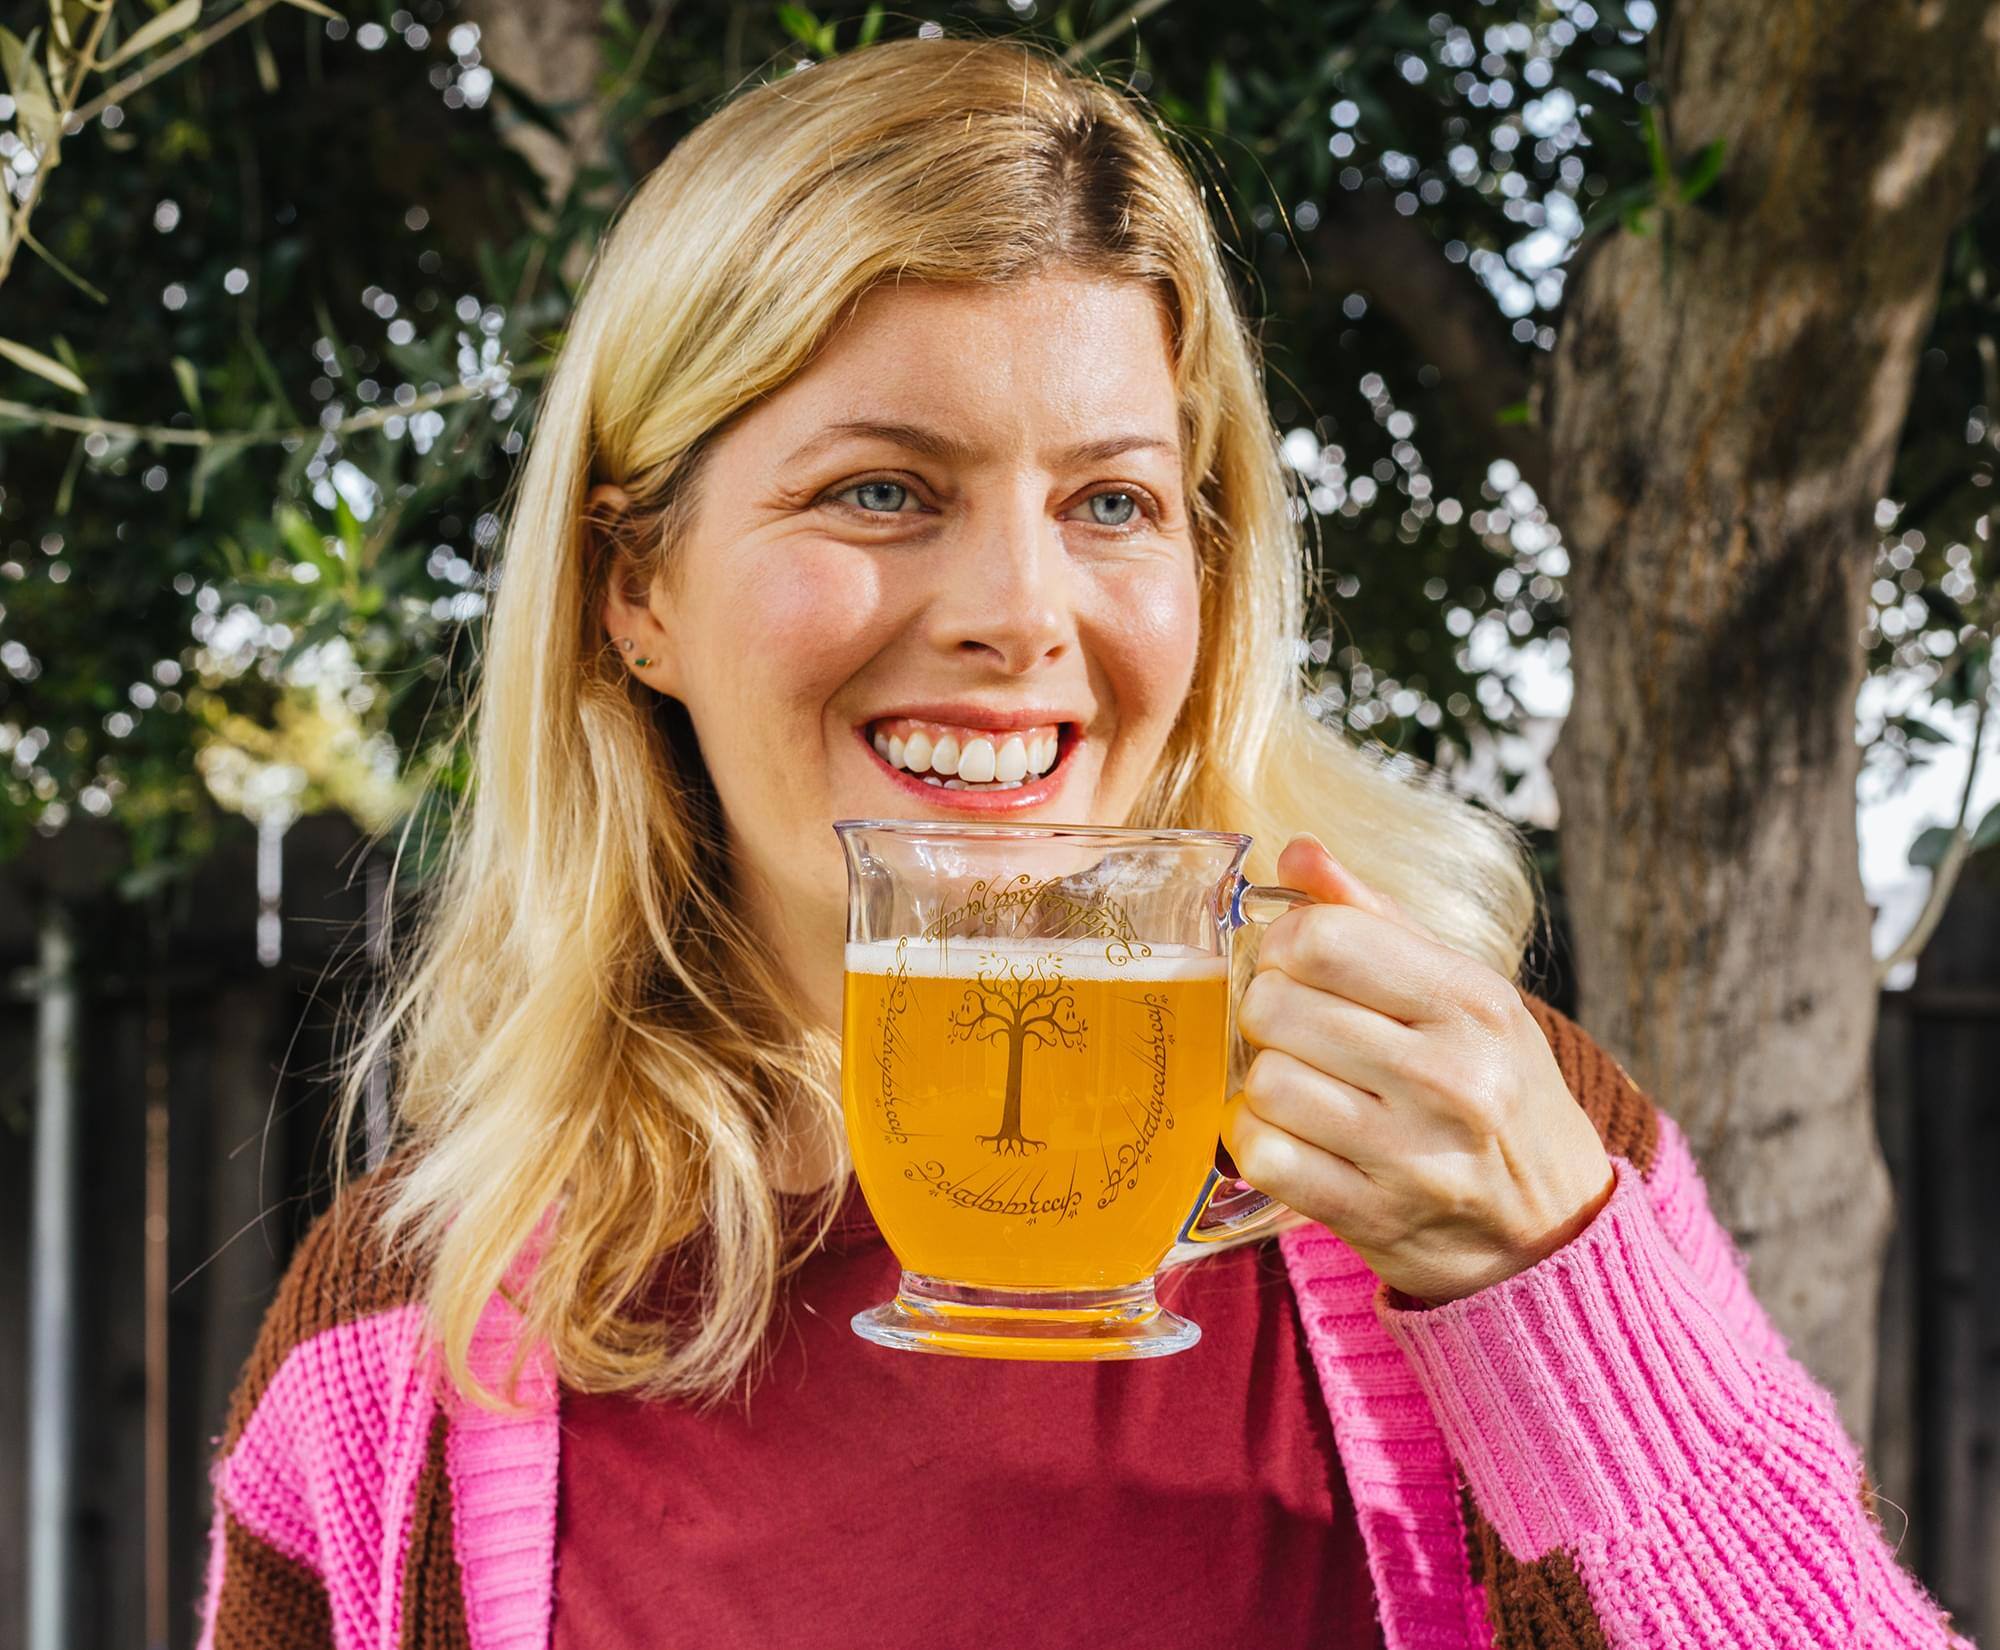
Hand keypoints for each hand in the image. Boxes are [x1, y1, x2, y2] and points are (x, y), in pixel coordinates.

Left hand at [1222, 834, 1616, 1305]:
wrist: (1555, 1232)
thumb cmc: (1498, 1091)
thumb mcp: (1466, 993)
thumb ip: (1375, 917)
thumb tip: (1296, 851)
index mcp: (1473, 1001)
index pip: (1324, 939)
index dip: (1285, 945)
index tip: (1297, 966)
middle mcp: (1452, 1076)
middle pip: (1277, 1006)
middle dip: (1269, 1011)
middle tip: (1297, 1030)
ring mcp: (1415, 1154)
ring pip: (1266, 1081)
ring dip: (1265, 1081)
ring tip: (1304, 1085)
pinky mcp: (1376, 1216)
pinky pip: (1265, 1156)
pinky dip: (1259, 1143)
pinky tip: (1292, 1137)